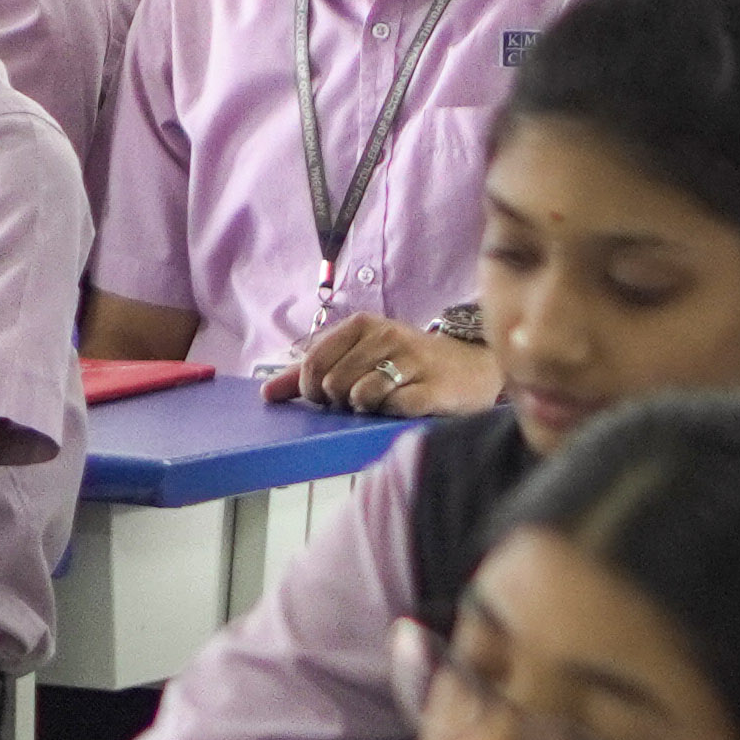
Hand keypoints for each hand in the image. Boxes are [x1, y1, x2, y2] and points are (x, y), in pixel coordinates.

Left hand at [268, 313, 499, 419]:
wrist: (473, 365)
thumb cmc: (405, 362)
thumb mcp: (357, 355)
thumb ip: (308, 373)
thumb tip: (266, 394)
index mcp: (362, 325)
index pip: (312, 362)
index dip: (309, 388)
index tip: (323, 398)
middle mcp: (387, 336)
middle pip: (333, 383)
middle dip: (337, 401)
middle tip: (356, 402)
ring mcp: (413, 361)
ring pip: (360, 395)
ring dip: (364, 408)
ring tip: (380, 402)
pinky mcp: (434, 388)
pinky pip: (392, 408)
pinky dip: (389, 413)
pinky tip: (401, 407)